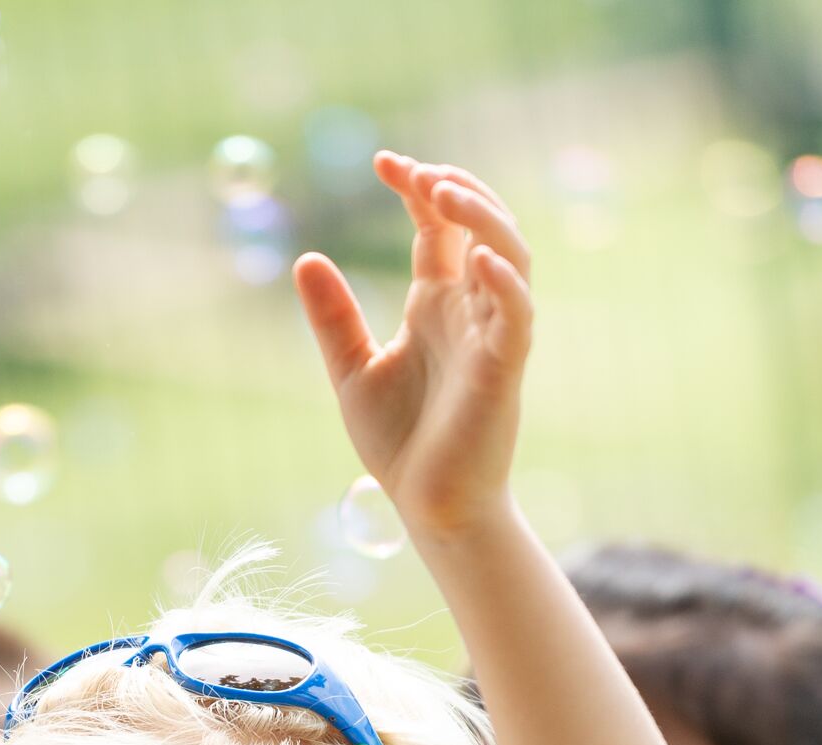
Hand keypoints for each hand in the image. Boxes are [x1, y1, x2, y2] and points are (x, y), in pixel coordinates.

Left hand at [294, 153, 535, 541]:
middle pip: (481, 226)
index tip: (383, 161)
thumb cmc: (400, 443)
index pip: (438, 228)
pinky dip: (504, 282)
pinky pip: (516, 315)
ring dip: (484, 217)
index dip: (418, 187)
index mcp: (436, 304)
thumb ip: (333, 317)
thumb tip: (304, 258)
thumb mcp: (351, 370)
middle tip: (414, 172)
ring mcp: (493, 335)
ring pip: (509, 255)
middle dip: (455, 189)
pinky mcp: (504, 368)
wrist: (431, 507)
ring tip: (443, 192)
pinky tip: (477, 259)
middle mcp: (470, 310)